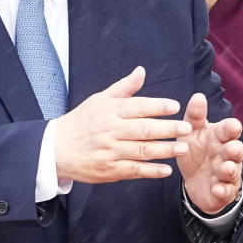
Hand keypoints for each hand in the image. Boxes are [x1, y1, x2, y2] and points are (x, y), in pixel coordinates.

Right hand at [54, 66, 192, 182]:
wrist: (56, 149)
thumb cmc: (82, 121)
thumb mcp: (100, 99)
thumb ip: (124, 88)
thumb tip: (141, 71)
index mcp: (110, 110)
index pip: (137, 107)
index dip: (157, 106)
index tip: (175, 106)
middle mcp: (111, 130)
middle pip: (143, 129)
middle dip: (167, 129)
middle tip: (186, 128)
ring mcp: (110, 152)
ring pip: (142, 151)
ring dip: (164, 150)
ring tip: (183, 148)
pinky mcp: (109, 170)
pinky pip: (133, 170)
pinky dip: (151, 171)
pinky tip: (166, 169)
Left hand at [177, 93, 242, 214]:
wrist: (194, 181)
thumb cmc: (196, 151)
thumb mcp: (191, 133)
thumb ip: (194, 116)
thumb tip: (198, 96)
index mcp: (220, 137)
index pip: (229, 130)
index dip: (232, 128)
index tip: (233, 126)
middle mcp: (227, 154)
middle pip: (236, 150)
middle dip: (235, 150)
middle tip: (231, 148)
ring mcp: (227, 172)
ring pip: (234, 170)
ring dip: (230, 169)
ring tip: (225, 169)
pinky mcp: (224, 190)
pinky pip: (226, 191)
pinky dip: (222, 190)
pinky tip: (217, 189)